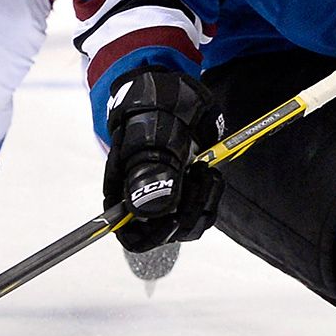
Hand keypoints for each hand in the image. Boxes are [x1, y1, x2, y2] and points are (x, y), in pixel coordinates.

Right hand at [103, 67, 224, 251]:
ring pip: (188, 224)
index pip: (131, 235)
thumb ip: (152, 173)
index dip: (150, 236)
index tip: (172, 222)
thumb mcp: (147, 138)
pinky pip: (203, 210)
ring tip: (204, 171)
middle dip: (187, 212)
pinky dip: (211, 194)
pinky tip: (210, 173)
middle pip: (166, 232)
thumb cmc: (148, 116)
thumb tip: (156, 210)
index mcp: (124, 195)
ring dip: (202, 202)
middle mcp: (146, 203)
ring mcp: (169, 199)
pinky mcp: (189, 193)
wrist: (169, 100)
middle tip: (197, 178)